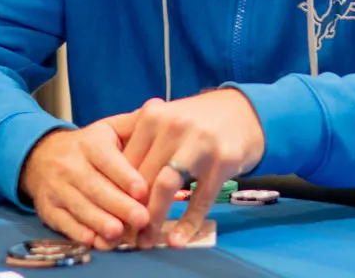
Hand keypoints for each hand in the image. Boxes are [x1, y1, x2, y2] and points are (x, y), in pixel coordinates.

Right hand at [19, 123, 149, 249]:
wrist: (42, 156)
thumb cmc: (89, 145)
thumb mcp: (108, 129)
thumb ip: (133, 124)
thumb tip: (159, 108)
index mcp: (90, 143)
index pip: (107, 159)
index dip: (124, 175)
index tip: (142, 190)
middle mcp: (70, 164)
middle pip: (95, 187)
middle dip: (118, 204)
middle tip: (141, 218)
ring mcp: (57, 188)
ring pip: (79, 206)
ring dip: (99, 222)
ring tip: (119, 233)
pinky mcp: (48, 208)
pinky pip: (63, 222)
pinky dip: (78, 233)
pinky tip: (94, 240)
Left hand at [112, 89, 264, 248]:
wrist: (243, 112)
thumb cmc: (196, 122)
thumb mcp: (165, 123)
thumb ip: (141, 147)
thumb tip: (113, 191)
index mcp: (152, 116)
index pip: (125, 162)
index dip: (115, 193)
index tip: (111, 217)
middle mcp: (173, 126)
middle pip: (142, 176)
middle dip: (131, 211)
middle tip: (125, 236)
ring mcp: (199, 142)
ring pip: (165, 187)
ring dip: (153, 219)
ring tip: (146, 241)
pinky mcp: (223, 160)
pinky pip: (200, 198)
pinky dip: (187, 223)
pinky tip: (177, 240)